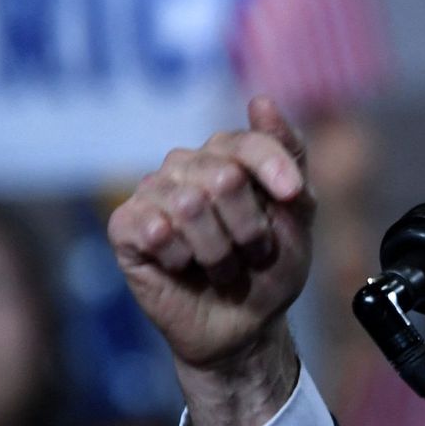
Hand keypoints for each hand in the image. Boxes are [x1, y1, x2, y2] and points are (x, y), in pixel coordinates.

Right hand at [108, 96, 314, 425]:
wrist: (244, 325)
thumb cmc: (270, 267)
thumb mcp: (298, 212)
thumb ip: (288, 154)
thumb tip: (260, 101)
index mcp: (228, 154)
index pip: (247, 142)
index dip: (273, 169)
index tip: (291, 197)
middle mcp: (187, 166)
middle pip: (223, 176)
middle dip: (248, 227)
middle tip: (250, 252)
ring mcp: (154, 193)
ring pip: (190, 205)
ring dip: (218, 250)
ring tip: (221, 265)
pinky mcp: (127, 227)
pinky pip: (155, 229)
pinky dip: (182, 257)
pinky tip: (184, 266)